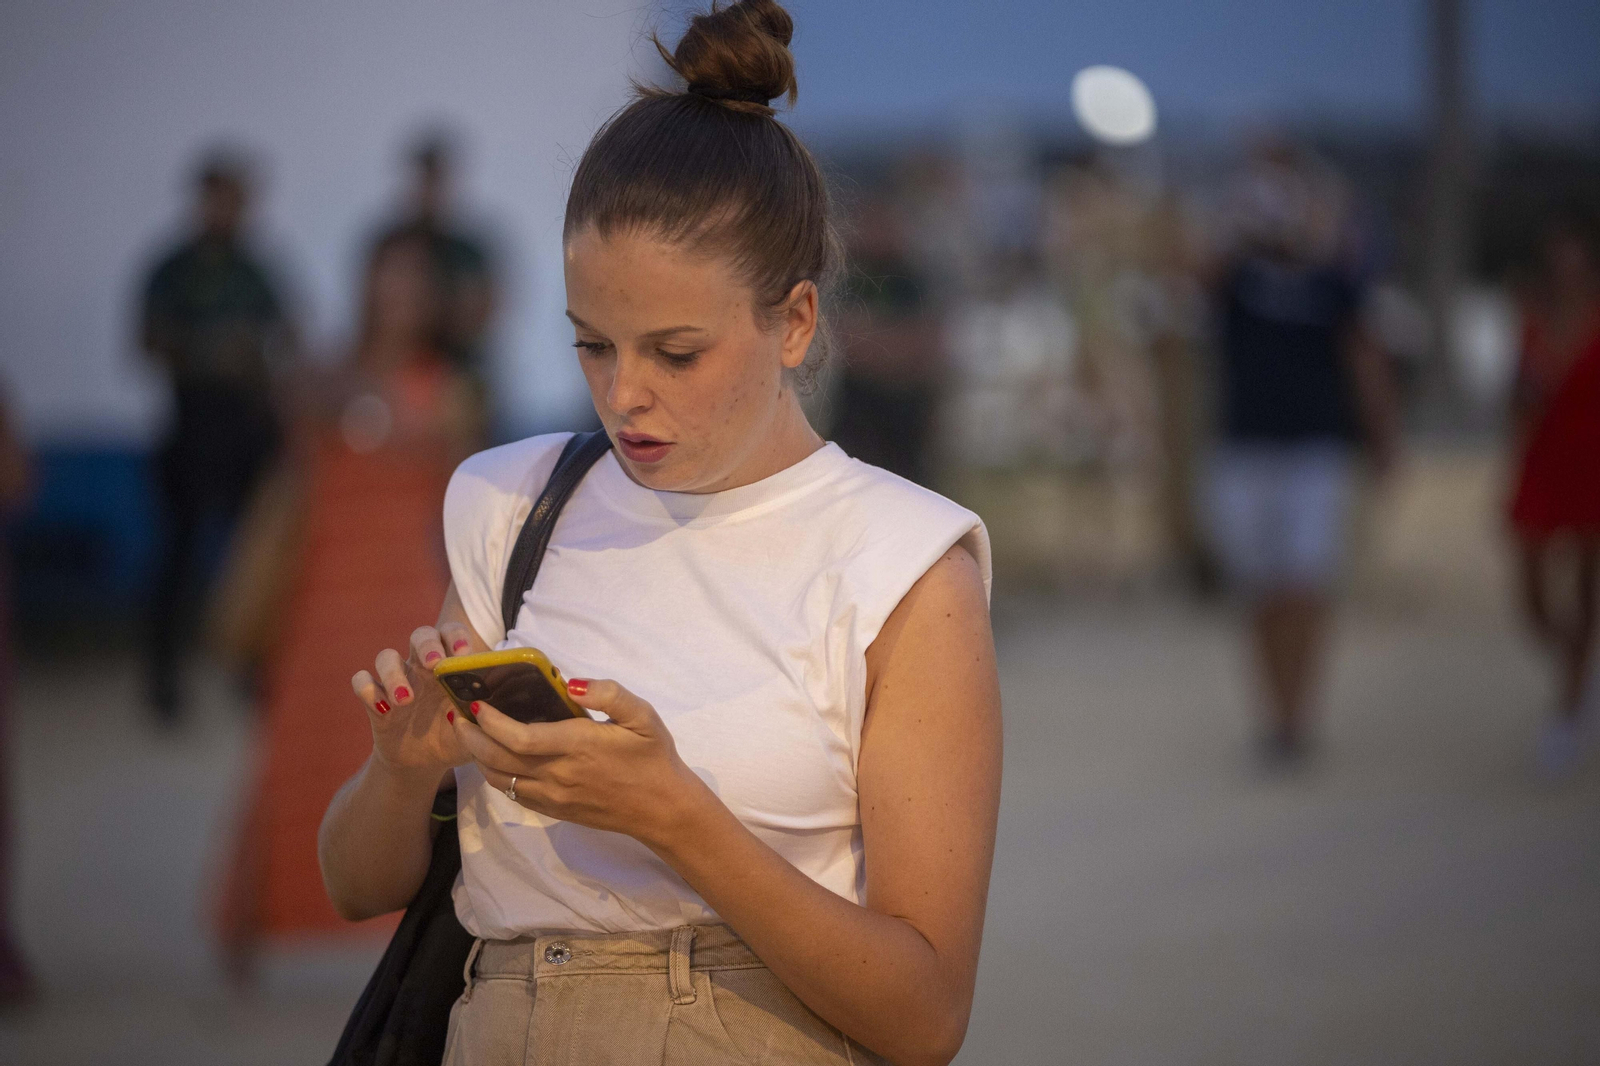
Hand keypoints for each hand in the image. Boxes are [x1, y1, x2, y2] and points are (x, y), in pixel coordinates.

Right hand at [352, 622, 485, 774]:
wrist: (425, 761)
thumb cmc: (457, 735)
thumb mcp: (476, 728)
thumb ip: (487, 714)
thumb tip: (498, 704)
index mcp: (450, 666)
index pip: (452, 634)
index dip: (456, 636)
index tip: (463, 654)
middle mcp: (422, 666)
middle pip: (421, 635)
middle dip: (427, 645)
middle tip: (433, 664)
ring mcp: (397, 681)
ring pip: (386, 656)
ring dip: (394, 673)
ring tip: (406, 700)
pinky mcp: (375, 701)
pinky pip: (362, 683)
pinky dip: (368, 690)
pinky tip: (382, 708)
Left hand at [450, 677, 710, 848]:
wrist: (662, 809)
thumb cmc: (652, 757)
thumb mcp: (643, 716)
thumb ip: (609, 693)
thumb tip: (571, 683)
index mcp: (577, 746)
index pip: (518, 737)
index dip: (491, 722)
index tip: (477, 704)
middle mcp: (558, 774)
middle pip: (498, 759)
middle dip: (471, 738)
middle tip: (458, 716)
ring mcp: (553, 797)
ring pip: (500, 779)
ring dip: (479, 758)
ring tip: (471, 735)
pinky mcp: (554, 811)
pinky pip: (514, 794)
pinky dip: (497, 776)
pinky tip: (495, 760)